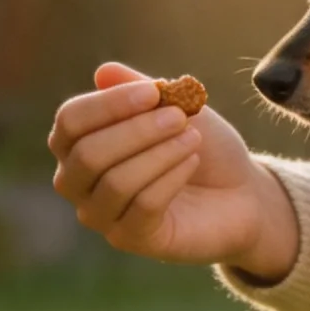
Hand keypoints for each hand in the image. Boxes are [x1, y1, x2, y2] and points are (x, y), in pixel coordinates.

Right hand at [49, 62, 297, 276]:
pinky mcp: (132, 238)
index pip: (70, 121)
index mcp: (79, 143)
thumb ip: (140, 90)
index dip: (109, 103)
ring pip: (115, 183)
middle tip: (180, 117)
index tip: (154, 92)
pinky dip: (171, 177)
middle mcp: (78, 183)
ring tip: (193, 138)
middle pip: (87, 155)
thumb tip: (104, 72)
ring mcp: (102, 215)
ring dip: (159, 153)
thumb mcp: (174, 106)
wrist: (239, 189)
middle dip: (137, 130)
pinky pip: (142, 206)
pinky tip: (192, 161)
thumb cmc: (196, 143)